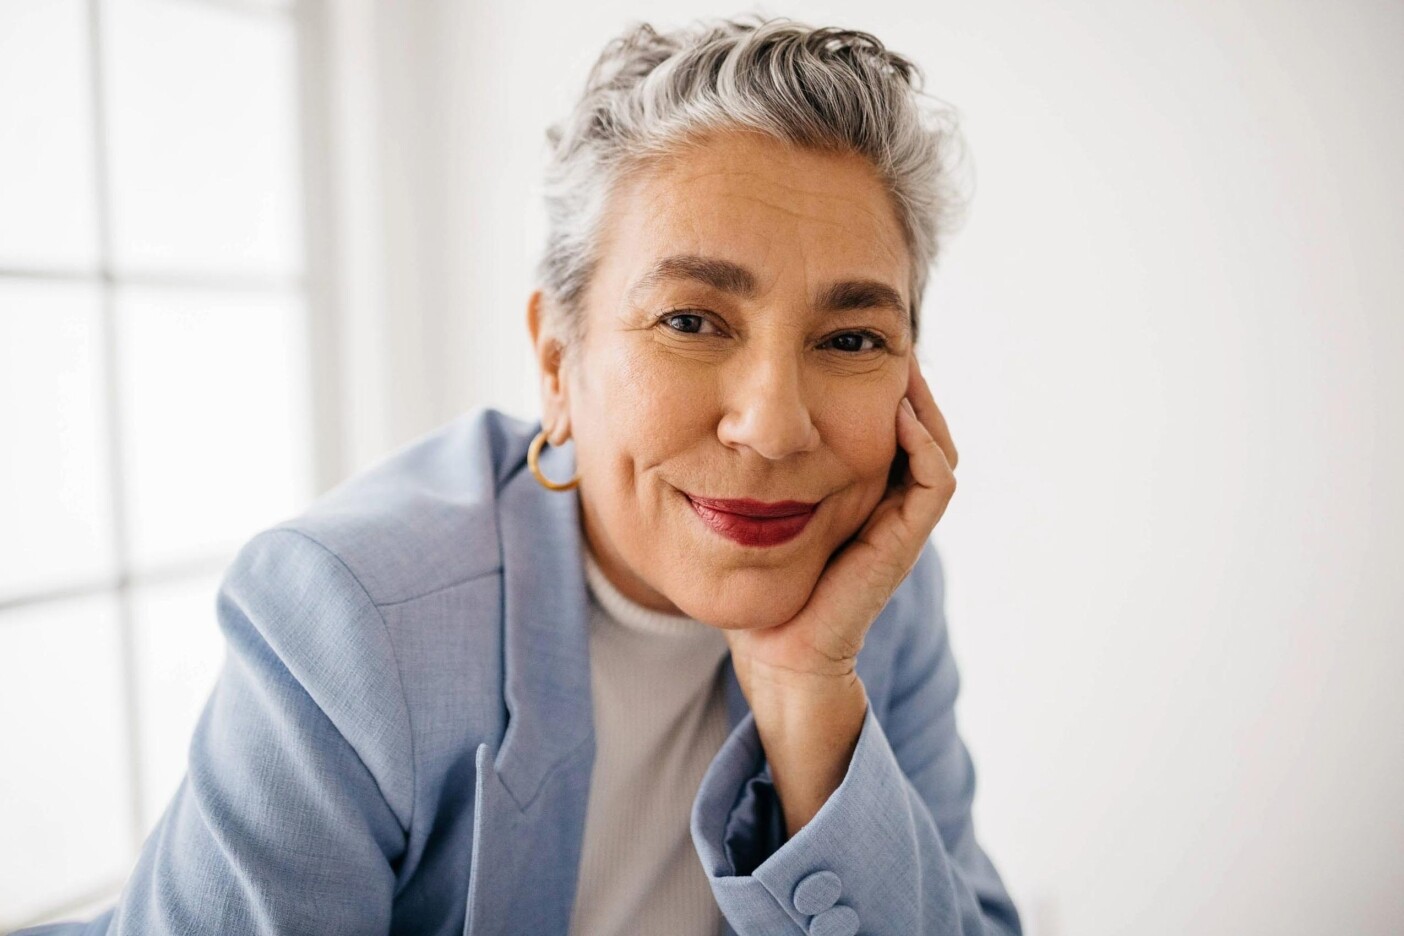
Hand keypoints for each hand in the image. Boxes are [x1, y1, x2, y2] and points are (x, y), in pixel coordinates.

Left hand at [723, 352, 959, 694]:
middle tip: (882, 329)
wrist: (773, 647)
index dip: (874, 371)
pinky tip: (894, 410)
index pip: (881, 415)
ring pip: (935, 442)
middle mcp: (886, 498)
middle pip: (916, 420)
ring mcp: (899, 520)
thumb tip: (725, 402)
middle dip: (901, 373)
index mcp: (857, 484)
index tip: (845, 332)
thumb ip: (752, 458)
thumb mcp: (749, 498)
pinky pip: (935, 482)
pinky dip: (923, 442)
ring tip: (895, 354)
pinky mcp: (902, 542)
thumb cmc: (756, 577)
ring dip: (920, 398)